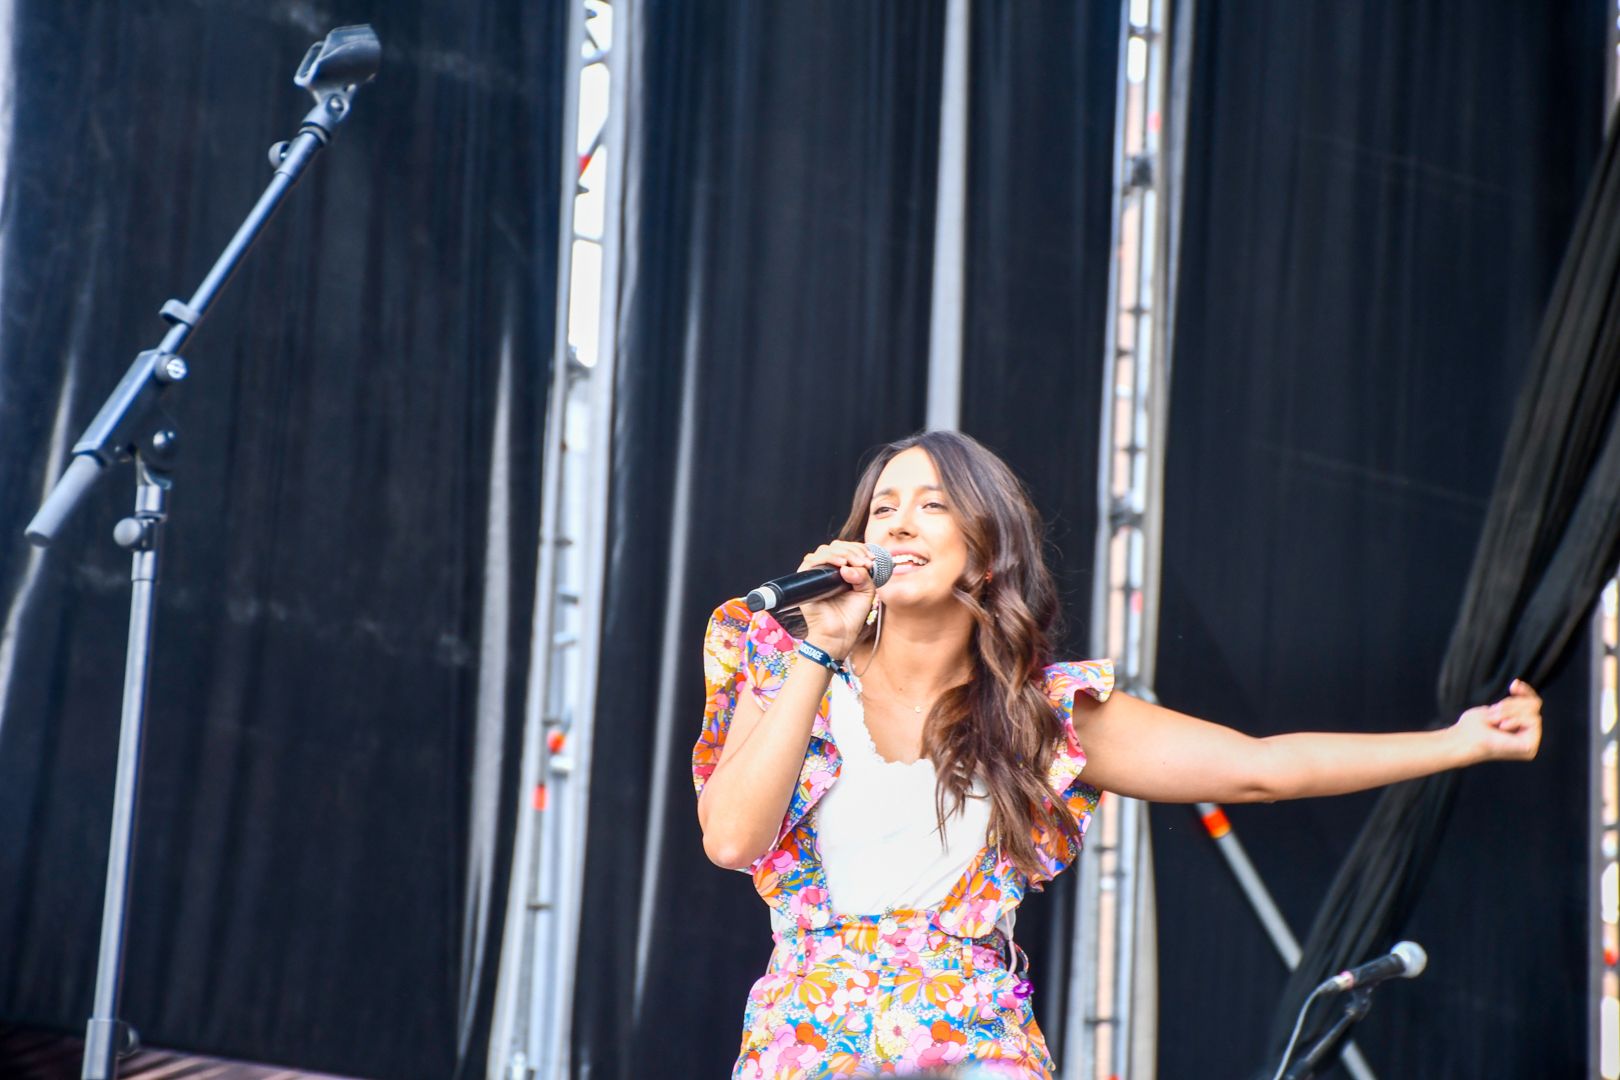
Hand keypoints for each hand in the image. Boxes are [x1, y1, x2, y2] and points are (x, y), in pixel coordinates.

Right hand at [796, 540, 877, 658]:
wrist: (839, 636)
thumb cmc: (851, 616)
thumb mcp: (866, 592)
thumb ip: (864, 575)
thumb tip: (848, 566)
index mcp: (840, 571)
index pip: (846, 549)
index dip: (859, 549)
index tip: (872, 559)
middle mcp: (826, 570)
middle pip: (836, 546)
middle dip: (854, 550)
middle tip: (866, 562)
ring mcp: (815, 574)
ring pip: (825, 550)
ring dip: (844, 553)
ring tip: (856, 563)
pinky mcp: (804, 580)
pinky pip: (812, 561)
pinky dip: (828, 558)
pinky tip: (842, 566)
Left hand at [1453, 679, 1542, 763]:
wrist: (1463, 739)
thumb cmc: (1473, 727)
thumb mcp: (1494, 709)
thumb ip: (1513, 703)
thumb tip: (1520, 687)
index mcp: (1520, 728)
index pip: (1534, 704)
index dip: (1526, 692)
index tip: (1513, 684)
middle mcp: (1528, 736)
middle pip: (1535, 706)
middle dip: (1513, 703)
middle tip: (1495, 711)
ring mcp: (1530, 743)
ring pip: (1534, 712)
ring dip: (1510, 711)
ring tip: (1495, 719)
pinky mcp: (1530, 747)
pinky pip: (1534, 722)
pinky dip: (1516, 719)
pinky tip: (1502, 726)